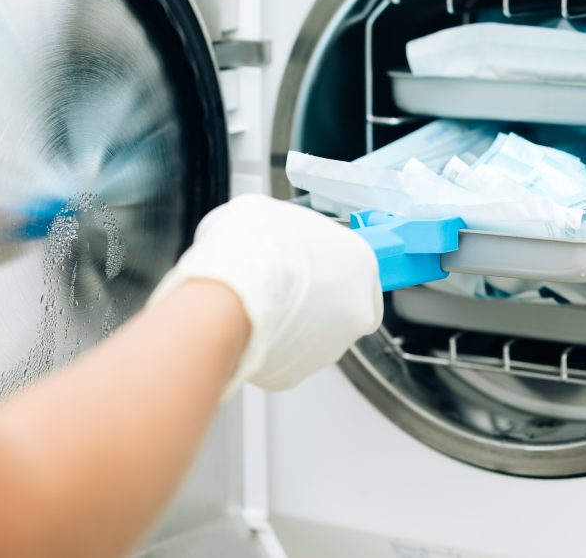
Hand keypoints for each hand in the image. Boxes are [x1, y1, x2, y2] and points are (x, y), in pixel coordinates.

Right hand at [148, 194, 382, 393]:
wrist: (224, 295)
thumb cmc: (250, 248)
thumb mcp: (265, 211)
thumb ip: (284, 227)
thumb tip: (268, 233)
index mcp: (360, 261)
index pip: (362, 272)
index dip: (331, 269)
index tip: (310, 268)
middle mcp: (356, 309)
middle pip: (342, 309)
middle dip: (315, 303)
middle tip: (283, 288)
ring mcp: (329, 347)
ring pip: (314, 338)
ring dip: (293, 326)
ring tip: (257, 306)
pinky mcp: (296, 374)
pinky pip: (283, 359)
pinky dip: (267, 348)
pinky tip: (247, 327)